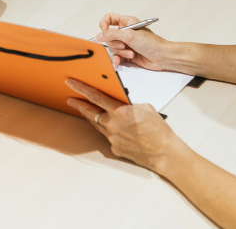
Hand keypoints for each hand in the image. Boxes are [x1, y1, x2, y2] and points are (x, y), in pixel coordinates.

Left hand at [65, 79, 182, 172]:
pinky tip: (111, 128)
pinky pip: (108, 136)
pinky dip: (108, 130)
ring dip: (90, 116)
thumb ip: (129, 104)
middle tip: (71, 99)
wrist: (164, 153)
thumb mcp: (145, 108)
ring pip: (97, 124)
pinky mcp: (115, 148)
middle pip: (90, 112)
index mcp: (120, 111)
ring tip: (85, 110)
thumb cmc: (159, 130)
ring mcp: (112, 138)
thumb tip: (120, 101)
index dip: (81, 88)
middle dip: (78, 104)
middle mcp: (112, 125)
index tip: (71, 83)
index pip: (95, 96)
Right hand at [97, 14, 169, 69]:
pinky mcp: (127, 54)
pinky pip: (116, 56)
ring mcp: (126, 43)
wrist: (162, 57)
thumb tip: (100, 35)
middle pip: (109, 36)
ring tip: (130, 53)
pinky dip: (117, 59)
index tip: (104, 31)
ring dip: (120, 52)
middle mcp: (125, 32)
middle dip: (114, 43)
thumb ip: (112, 34)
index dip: (104, 24)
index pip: (109, 19)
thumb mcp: (130, 36)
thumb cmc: (153, 43)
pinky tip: (119, 61)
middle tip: (123, 45)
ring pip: (112, 47)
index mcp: (127, 22)